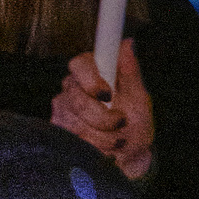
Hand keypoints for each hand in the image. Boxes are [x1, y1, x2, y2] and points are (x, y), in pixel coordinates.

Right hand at [54, 40, 154, 181]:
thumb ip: (131, 72)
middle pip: (77, 99)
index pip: (80, 64)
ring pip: (77, 123)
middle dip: (103, 118)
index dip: (91, 79)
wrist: (130, 156)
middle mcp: (72, 88)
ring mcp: (62, 111)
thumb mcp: (140, 99)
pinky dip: (95, 148)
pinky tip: (105, 148)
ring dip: (104, 137)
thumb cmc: (135, 123)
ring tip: (118, 140)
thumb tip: (128, 42)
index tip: (107, 94)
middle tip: (122, 123)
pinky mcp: (59, 132)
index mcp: (91, 73)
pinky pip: (74, 141)